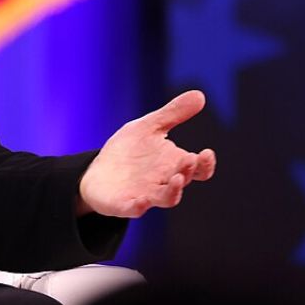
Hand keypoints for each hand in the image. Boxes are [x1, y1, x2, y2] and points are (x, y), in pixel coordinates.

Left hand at [78, 90, 216, 218]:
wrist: (98, 171)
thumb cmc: (129, 150)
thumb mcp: (148, 127)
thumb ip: (172, 114)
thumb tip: (200, 94)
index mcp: (174, 164)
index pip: (198, 168)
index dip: (205, 164)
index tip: (207, 153)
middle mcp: (164, 182)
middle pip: (183, 181)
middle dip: (188, 172)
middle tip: (190, 160)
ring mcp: (146, 195)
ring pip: (166, 198)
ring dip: (173, 191)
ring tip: (176, 179)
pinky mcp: (125, 204)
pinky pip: (135, 209)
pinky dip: (139, 207)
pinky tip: (142, 202)